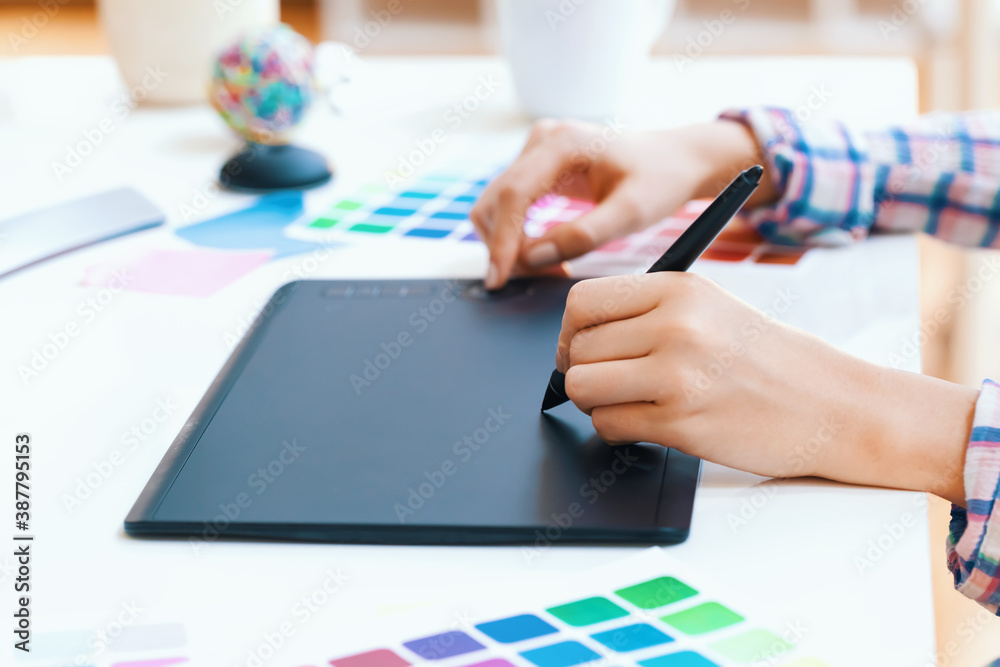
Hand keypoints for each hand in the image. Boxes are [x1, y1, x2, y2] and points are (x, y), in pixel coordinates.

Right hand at [470, 119, 775, 288]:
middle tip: (535, 280)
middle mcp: (543, 140)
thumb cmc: (661, 180)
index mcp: (563, 143)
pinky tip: (546, 254)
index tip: (499, 279)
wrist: (677, 160)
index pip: (513, 194)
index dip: (501, 241)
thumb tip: (532, 258)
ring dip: (510, 243)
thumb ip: (582, 236)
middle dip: (504, 246)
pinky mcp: (539, 165)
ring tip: (549, 268)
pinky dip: (518, 234)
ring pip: (497, 205)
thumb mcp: (631, 213)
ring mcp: (538, 150)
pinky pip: (511, 204)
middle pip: (495, 200)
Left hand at [557, 273, 978, 504]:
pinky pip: (608, 425)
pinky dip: (618, 429)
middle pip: (578, 350)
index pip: (582, 303)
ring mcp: (677, 376)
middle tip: (615, 381)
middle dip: (586, 370)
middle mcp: (675, 326)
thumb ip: (645, 311)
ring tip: (630, 401)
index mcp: (678, 289)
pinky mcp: (680, 423)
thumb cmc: (767, 358)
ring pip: (582, 389)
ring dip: (597, 402)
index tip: (583, 347)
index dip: (573, 331)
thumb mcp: (709, 307)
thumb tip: (576, 335)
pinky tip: (649, 422)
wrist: (832, 406)